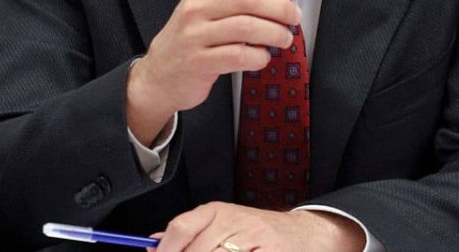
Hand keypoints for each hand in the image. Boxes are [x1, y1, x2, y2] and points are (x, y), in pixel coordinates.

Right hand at [126, 0, 300, 142]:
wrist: (158, 76)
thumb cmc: (194, 38)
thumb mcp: (217, 11)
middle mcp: (194, 10)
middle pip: (245, 1)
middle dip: (278, 8)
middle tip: (294, 16)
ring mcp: (193, 37)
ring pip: (245, 28)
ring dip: (274, 33)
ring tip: (284, 38)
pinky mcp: (198, 63)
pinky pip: (237, 56)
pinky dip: (258, 57)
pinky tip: (263, 57)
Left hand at [153, 202, 365, 251]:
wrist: (305, 234)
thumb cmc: (259, 233)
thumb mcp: (222, 225)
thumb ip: (190, 233)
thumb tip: (153, 244)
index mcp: (217, 211)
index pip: (181, 228)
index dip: (165, 251)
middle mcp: (234, 220)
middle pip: (196, 251)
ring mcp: (254, 237)